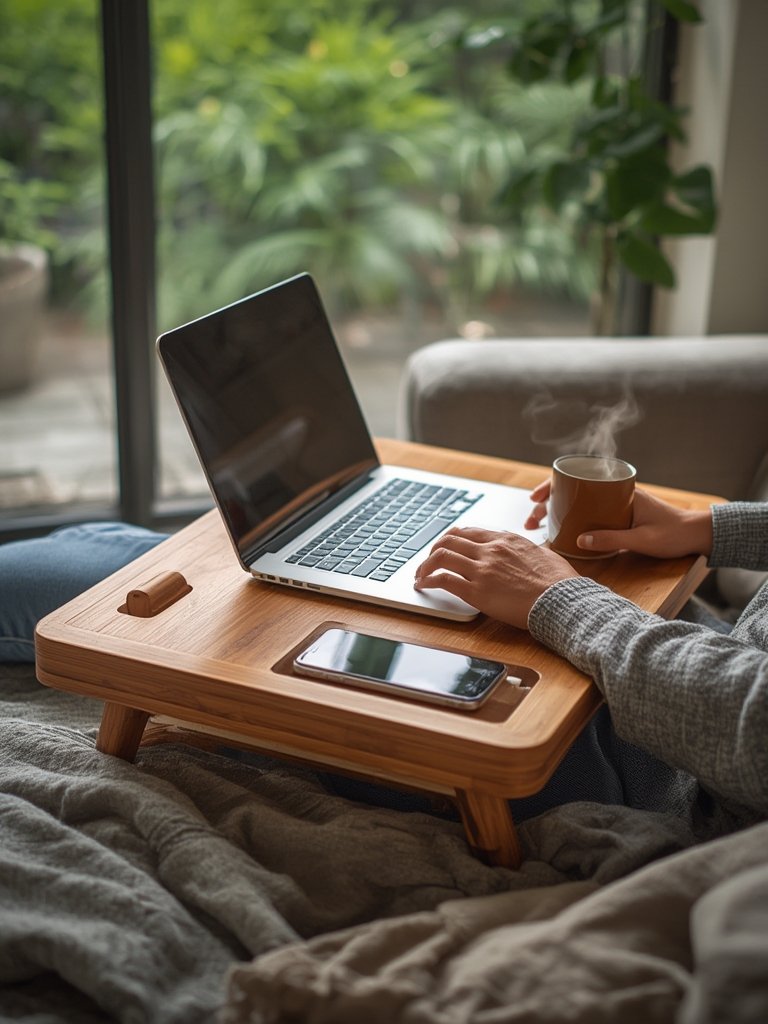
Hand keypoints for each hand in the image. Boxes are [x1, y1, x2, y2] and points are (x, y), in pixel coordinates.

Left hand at [413, 526, 578, 629]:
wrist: (563, 600)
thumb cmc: (560, 583)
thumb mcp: (543, 555)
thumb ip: (526, 551)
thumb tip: (524, 553)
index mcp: (507, 540)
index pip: (470, 531)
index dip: (454, 538)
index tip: (447, 545)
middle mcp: (491, 550)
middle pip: (450, 540)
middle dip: (434, 549)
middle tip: (429, 560)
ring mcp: (482, 569)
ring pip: (441, 556)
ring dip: (425, 565)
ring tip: (420, 574)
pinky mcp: (477, 592)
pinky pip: (444, 580)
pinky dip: (428, 581)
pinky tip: (423, 586)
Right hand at [524, 480, 712, 557]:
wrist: (697, 534)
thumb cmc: (674, 533)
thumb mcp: (642, 538)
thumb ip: (612, 539)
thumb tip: (579, 540)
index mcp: (619, 490)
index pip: (577, 480)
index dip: (552, 486)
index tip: (536, 497)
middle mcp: (613, 492)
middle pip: (571, 491)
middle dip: (547, 503)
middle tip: (530, 520)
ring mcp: (614, 504)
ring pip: (576, 503)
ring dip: (555, 512)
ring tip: (538, 526)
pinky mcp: (617, 516)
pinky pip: (587, 513)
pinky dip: (569, 518)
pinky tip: (558, 530)